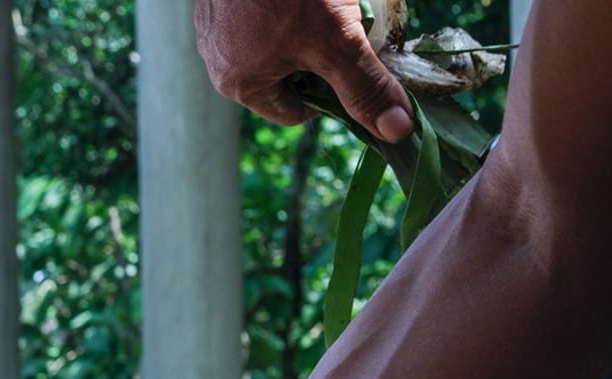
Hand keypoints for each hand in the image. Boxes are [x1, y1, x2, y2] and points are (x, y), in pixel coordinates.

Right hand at [195, 0, 413, 141]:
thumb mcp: (337, 42)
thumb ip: (365, 86)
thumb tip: (397, 131)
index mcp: (241, 85)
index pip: (296, 112)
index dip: (334, 92)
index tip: (356, 65)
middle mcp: (219, 63)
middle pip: (286, 75)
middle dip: (320, 56)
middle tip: (344, 27)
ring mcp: (214, 28)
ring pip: (273, 43)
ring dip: (305, 29)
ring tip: (323, 4)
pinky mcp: (217, 0)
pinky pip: (257, 16)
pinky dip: (283, 7)